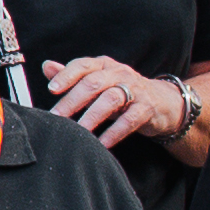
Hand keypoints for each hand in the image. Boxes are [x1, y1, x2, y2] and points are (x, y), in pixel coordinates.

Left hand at [44, 54, 176, 150]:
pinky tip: (101, 143)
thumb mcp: (99, 81)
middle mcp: (119, 73)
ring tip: (78, 130)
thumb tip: (46, 66)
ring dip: (92, 116)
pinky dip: (114, 132)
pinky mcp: (147, 108)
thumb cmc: (123, 92)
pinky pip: (129, 120)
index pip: (83, 65)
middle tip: (57, 116)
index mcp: (104, 66)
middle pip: (94, 83)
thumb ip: (73, 76)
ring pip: (111, 99)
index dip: (67, 75)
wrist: (163, 102)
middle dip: (73, 100)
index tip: (52, 89)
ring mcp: (135, 90)